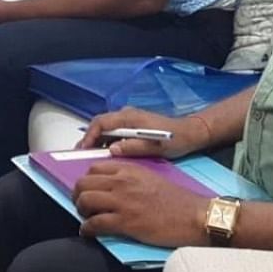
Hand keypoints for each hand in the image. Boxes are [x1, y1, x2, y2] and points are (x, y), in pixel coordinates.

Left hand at [74, 161, 209, 247]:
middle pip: (83, 183)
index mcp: (129, 170)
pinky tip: (88, 232)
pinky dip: (87, 229)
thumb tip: (112, 186)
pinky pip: (95, 223)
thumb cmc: (178, 200)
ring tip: (86, 217)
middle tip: (82, 204)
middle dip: (78, 195)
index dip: (87, 180)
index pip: (94, 168)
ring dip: (80, 210)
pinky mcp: (126, 222)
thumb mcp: (150, 179)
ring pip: (85, 201)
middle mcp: (122, 182)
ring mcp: (122, 202)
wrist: (195, 216)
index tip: (88, 189)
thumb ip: (129, 178)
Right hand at [77, 107, 209, 158]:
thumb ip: (134, 147)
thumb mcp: (156, 146)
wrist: (191, 133)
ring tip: (90, 156)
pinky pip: (112, 131)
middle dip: (88, 139)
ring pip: (105, 128)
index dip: (89, 136)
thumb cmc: (176, 139)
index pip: (101, 122)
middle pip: (100, 124)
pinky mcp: (131, 125)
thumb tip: (113, 150)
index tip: (83, 150)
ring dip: (96, 140)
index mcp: (131, 118)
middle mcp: (127, 115)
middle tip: (80, 155)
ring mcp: (128, 119)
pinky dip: (105, 141)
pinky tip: (105, 153)